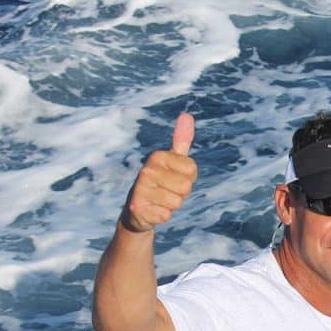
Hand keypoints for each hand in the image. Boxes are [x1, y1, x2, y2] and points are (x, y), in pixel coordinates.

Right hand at [121, 113, 197, 232]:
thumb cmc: (161, 183)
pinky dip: (162, 216)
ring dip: (171, 205)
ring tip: (159, 200)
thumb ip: (181, 140)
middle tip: (166, 191)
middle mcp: (146, 170)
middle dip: (181, 193)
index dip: (188, 177)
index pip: (192, 170)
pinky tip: (152, 211)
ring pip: (177, 202)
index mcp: (157, 156)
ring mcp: (140, 189)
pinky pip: (166, 216)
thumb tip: (187, 115)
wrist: (137, 210)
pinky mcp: (137, 208)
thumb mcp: (172, 161)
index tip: (174, 177)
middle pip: (186, 186)